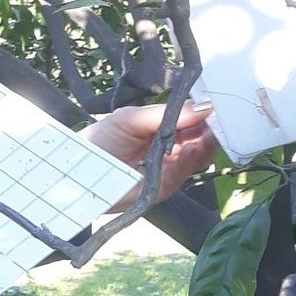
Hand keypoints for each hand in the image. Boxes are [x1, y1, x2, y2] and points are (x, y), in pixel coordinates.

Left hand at [83, 100, 217, 207]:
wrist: (76, 170)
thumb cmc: (100, 139)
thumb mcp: (132, 118)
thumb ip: (168, 114)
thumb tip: (204, 105)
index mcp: (163, 130)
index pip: (194, 122)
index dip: (207, 115)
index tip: (219, 107)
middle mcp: (169, 150)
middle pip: (201, 141)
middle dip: (212, 131)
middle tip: (219, 121)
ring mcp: (167, 171)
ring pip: (197, 159)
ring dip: (205, 146)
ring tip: (206, 134)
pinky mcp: (161, 189)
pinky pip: (181, 176)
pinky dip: (188, 163)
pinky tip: (191, 150)